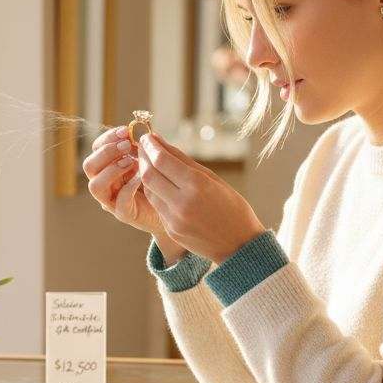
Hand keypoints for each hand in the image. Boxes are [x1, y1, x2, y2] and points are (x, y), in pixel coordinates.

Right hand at [82, 126, 166, 236]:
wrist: (172, 207)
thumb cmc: (159, 181)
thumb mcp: (150, 160)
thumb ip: (143, 148)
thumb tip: (143, 133)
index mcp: (108, 166)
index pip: (96, 149)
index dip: (108, 138)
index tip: (126, 131)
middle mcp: (105, 183)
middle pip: (89, 165)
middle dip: (107, 152)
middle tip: (127, 146)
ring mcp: (112, 200)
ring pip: (95, 185)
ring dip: (112, 169)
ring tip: (131, 162)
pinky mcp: (124, 213)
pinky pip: (119, 201)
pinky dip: (130, 187)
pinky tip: (142, 178)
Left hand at [135, 132, 264, 262]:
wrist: (239, 245)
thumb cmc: (232, 207)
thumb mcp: (213, 179)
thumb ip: (185, 161)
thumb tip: (161, 143)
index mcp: (197, 186)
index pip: (162, 160)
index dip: (151, 146)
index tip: (148, 137)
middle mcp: (182, 202)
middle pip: (149, 174)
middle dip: (143, 157)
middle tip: (144, 147)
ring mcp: (174, 219)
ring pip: (149, 190)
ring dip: (145, 174)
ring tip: (149, 162)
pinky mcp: (170, 230)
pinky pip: (156, 205)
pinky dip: (154, 191)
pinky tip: (158, 183)